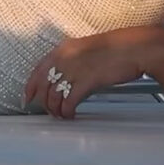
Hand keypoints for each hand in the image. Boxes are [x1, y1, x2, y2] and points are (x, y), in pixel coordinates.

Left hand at [22, 26, 163, 118]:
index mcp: (64, 48)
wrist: (136, 49)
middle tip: (52, 112)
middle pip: (44, 87)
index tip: (27, 99)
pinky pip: (68, 103)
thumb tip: (63, 79)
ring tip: (63, 115)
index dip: (30, 87)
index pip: (38, 70)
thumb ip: (72, 61)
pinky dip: (67, 112)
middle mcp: (65, 58)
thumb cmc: (117, 49)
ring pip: (53, 97)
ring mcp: (74, 70)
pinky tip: (71, 115)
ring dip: (56, 110)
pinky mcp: (86, 82)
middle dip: (45, 103)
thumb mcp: (88, 50)